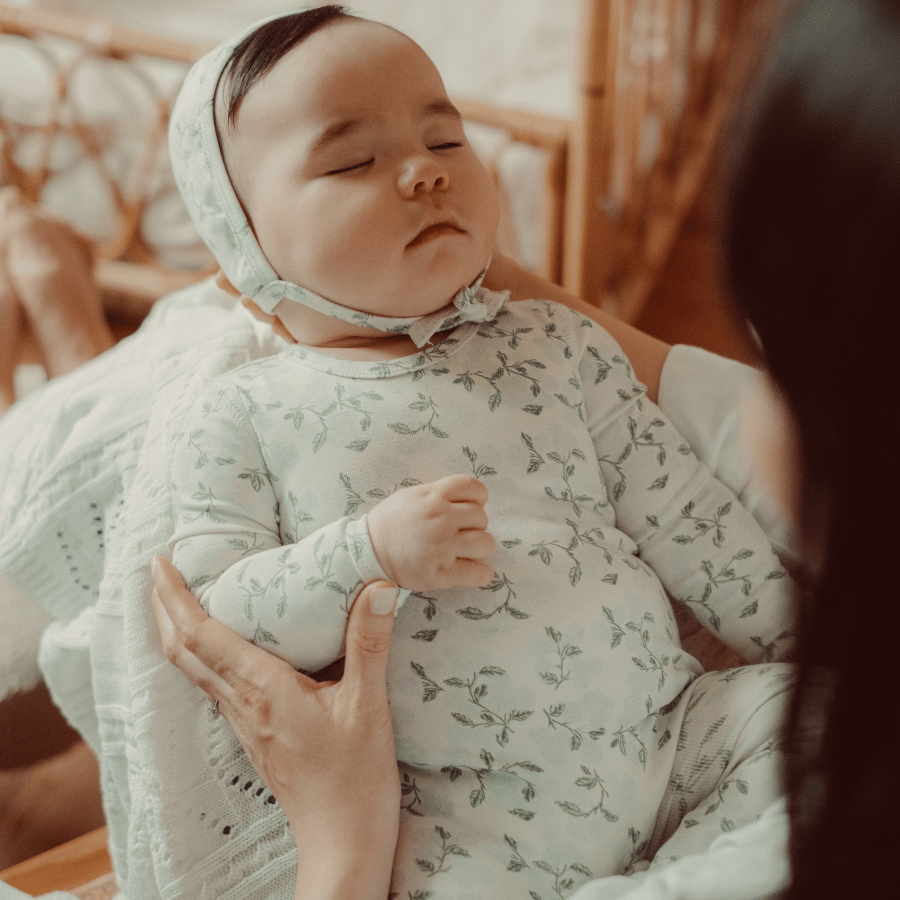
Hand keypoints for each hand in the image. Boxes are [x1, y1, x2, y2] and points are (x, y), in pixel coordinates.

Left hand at [151, 557, 399, 899]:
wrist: (342, 844)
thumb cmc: (355, 780)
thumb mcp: (369, 707)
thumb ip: (369, 644)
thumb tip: (378, 586)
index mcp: (263, 690)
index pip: (202, 636)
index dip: (175, 597)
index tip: (161, 562)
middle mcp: (243, 705)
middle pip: (183, 652)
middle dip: (163, 608)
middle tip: (159, 570)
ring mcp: (244, 724)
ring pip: (194, 670)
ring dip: (178, 631)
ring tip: (180, 599)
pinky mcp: (254, 736)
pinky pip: (214, 686)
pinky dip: (202, 655)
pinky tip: (221, 648)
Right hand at [366, 473, 495, 589]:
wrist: (368, 553)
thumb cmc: (389, 523)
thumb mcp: (411, 496)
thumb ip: (438, 494)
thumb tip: (465, 500)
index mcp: (433, 497)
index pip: (473, 487)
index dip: (478, 497)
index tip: (471, 506)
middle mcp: (441, 519)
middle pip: (481, 517)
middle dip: (475, 524)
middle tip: (461, 532)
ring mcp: (442, 547)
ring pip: (485, 543)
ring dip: (480, 548)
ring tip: (467, 551)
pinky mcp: (442, 573)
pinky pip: (478, 573)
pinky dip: (482, 574)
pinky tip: (477, 572)